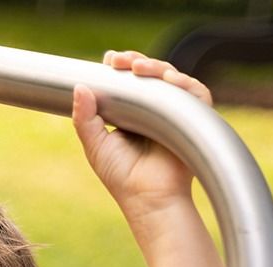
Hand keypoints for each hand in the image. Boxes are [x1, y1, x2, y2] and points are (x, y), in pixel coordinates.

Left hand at [72, 51, 212, 216]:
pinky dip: (183, 83)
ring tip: (137, 68)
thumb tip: (78, 87)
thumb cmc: (122, 178)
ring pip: (170, 79)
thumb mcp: (96, 146)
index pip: (129, 84)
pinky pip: (194, 92)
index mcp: (132, 116)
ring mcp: (175, 115)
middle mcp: (154, 113)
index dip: (121, 70)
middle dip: (135, 63)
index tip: (109, 60)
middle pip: (150, 76)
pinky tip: (167, 79)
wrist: (149, 200)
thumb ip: (85, 119)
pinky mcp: (194, 120)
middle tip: (118, 61)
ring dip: (155, 68)